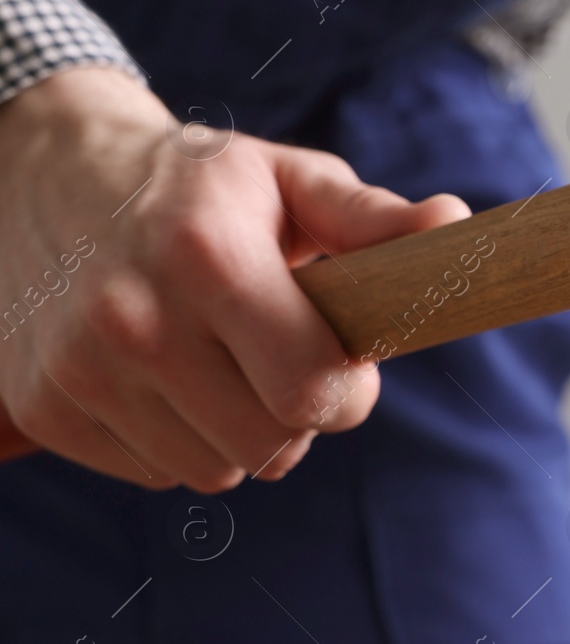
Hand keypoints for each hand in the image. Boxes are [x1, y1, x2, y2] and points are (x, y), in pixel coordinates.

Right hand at [0, 67, 467, 490]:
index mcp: (209, 256)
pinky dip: (177, 439)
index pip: (313, 392)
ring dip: (238, 432)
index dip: (350, 391)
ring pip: (215, 470)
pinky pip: (156, 471)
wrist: (43, 172)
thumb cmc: (197, 185)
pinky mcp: (41, 408)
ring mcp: (79, 370)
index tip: (345, 360)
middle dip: (299, 415)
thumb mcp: (289, 180)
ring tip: (219, 361)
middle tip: (281, 359)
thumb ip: (374, 219)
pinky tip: (164, 377)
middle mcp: (134, 319)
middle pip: (271, 447)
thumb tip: (454, 222)